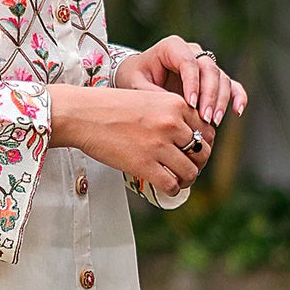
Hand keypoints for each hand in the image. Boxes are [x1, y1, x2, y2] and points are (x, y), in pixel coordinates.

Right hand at [49, 84, 212, 194]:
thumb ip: (170, 114)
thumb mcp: (148, 100)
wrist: (82, 114)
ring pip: (190, 171)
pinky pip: (171, 184)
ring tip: (177, 180)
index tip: (194, 151)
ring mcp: (159, 145)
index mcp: (175, 104)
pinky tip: (166, 187)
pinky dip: (172, 189)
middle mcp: (172, 124)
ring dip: (186, 179)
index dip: (204, 144)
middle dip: (197, 163)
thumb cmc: (110, 107)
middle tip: (186, 168)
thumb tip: (188, 139)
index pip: (207, 129)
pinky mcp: (144, 165)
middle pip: (202, 151)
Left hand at [114, 37, 247, 125]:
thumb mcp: (133, 83)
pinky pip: (231, 85)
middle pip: (209, 69)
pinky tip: (237, 111)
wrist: (139, 76)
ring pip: (222, 78)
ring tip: (213, 122)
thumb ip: (150, 92)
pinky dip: (237, 96)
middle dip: (209, 95)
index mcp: (172, 46)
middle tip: (205, 118)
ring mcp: (205, 64)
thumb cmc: (134, 77)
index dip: (192, 83)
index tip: (190, 105)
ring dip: (221, 100)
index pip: (188, 62)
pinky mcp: (213, 78)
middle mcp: (192, 51)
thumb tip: (173, 107)